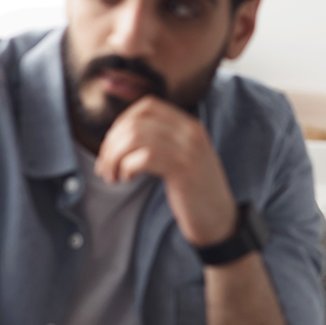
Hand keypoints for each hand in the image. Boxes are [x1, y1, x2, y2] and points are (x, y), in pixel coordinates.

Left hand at [95, 97, 235, 246]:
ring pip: (135, 138)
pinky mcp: (183, 170)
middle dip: (111, 144)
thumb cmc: (194, 191)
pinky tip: (126, 179)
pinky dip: (126, 168)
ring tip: (113, 176)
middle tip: (105, 167)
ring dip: (114, 157)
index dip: (122, 121)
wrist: (219, 219)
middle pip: (137, 122)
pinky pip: (144, 158)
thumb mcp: (182, 157)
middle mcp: (191, 132)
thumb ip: (163, 140)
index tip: (113, 144)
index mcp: (190, 125)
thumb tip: (120, 132)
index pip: (148, 105)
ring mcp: (189, 150)